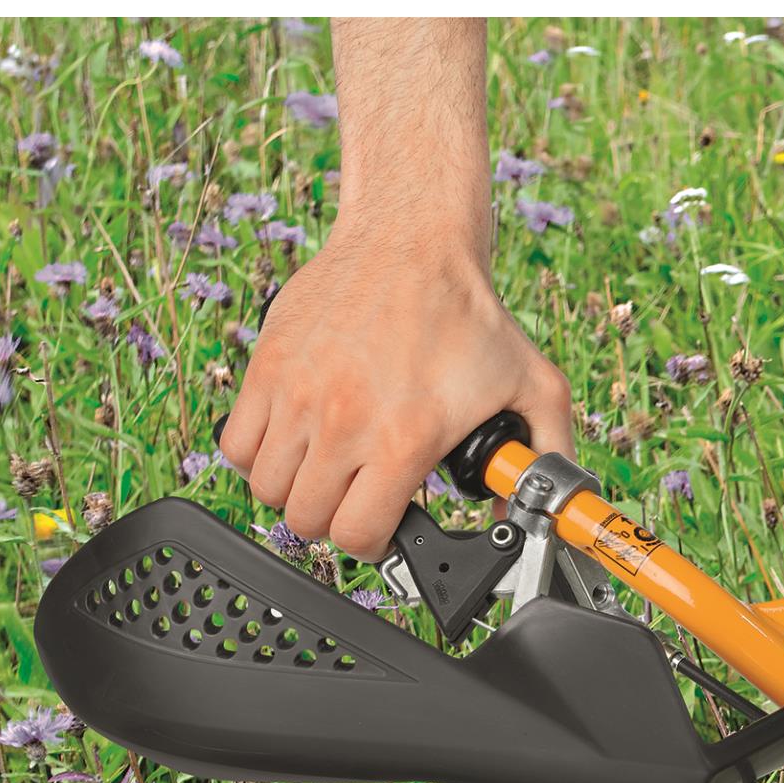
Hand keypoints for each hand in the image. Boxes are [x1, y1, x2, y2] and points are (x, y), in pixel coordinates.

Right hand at [218, 223, 573, 560]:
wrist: (412, 240)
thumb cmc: (468, 313)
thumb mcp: (535, 386)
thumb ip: (548, 453)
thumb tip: (529, 507)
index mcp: (404, 437)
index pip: (357, 535)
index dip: (375, 543)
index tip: (384, 525)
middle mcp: (344, 420)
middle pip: (307, 520)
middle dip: (334, 519)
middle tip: (355, 496)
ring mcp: (297, 393)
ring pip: (266, 488)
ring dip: (295, 490)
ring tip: (325, 469)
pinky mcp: (267, 366)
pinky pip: (235, 443)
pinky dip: (258, 454)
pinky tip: (292, 440)